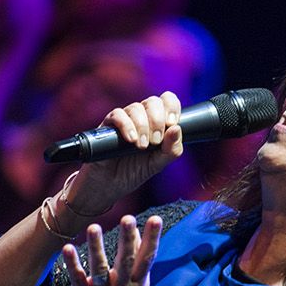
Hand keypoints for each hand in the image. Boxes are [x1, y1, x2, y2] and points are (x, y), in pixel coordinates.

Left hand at [63, 215, 162, 285]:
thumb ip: (140, 262)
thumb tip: (140, 233)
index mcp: (137, 283)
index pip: (148, 258)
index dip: (153, 239)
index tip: (157, 220)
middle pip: (127, 261)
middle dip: (128, 239)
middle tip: (128, 218)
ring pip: (101, 268)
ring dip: (97, 247)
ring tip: (94, 227)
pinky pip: (78, 279)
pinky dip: (73, 264)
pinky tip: (68, 248)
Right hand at [64, 92, 184, 213]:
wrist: (108, 185)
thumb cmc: (133, 172)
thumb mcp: (157, 164)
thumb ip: (171, 150)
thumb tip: (177, 129)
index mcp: (156, 122)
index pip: (167, 100)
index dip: (172, 107)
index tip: (172, 123)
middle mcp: (141, 117)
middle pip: (153, 101)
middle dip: (157, 120)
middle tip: (155, 141)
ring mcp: (124, 119)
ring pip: (136, 108)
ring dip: (142, 126)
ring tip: (141, 146)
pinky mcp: (107, 125)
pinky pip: (117, 115)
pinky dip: (126, 126)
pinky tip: (131, 140)